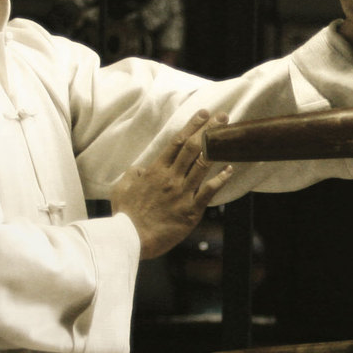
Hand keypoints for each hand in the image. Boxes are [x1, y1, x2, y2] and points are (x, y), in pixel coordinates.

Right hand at [109, 110, 234, 259]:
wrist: (130, 238)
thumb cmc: (125, 214)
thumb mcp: (121, 187)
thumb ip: (133, 173)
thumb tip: (140, 168)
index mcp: (155, 170)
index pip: (177, 142)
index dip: (192, 126)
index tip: (203, 114)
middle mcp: (171, 178)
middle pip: (193, 148)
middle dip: (209, 129)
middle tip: (222, 116)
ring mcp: (182, 193)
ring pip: (203, 164)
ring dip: (217, 146)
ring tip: (228, 133)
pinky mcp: (190, 210)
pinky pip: (209, 191)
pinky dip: (221, 179)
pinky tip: (230, 169)